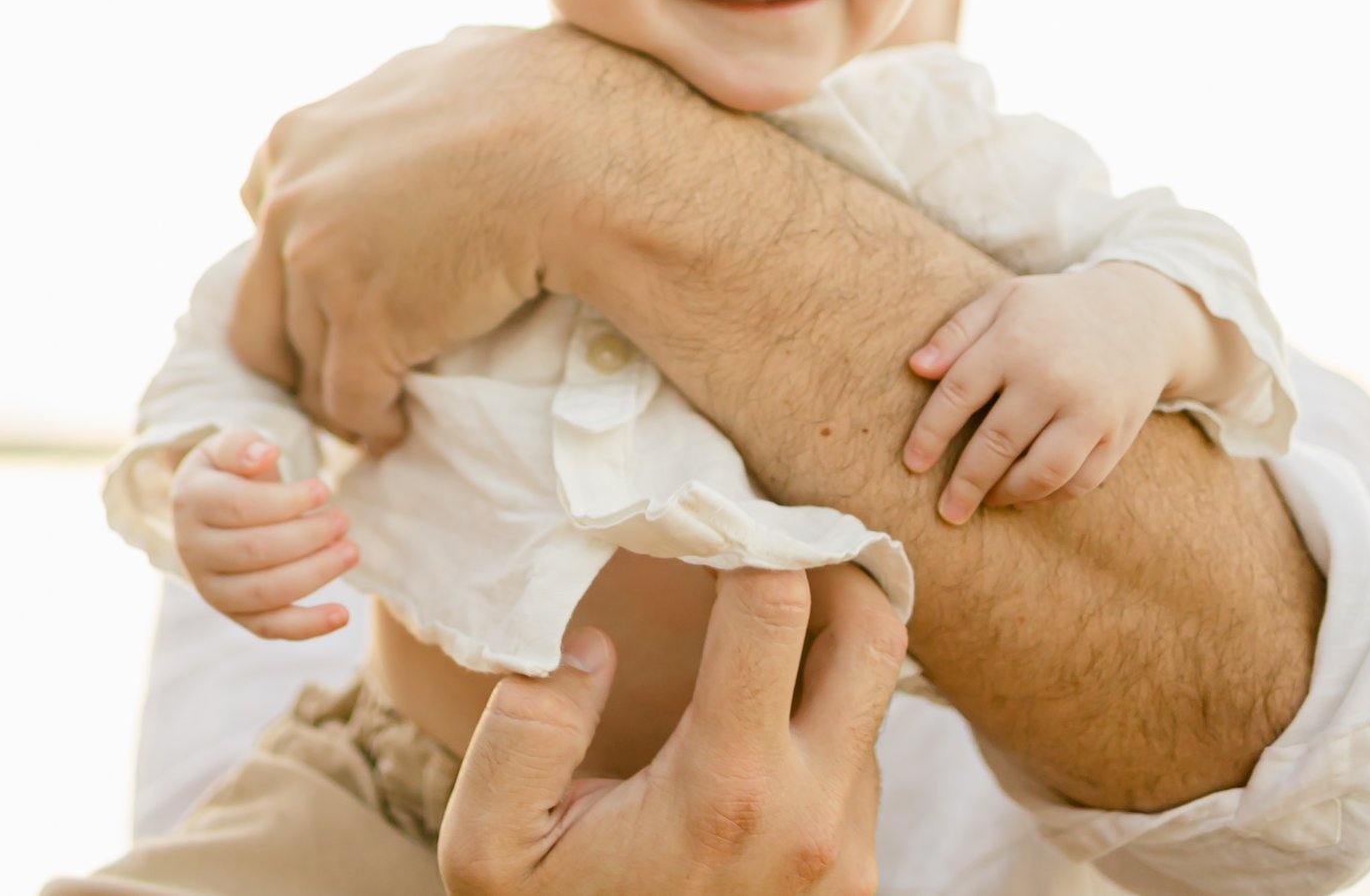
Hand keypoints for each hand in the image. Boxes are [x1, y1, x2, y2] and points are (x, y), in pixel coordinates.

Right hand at [169, 427, 356, 639]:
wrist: (208, 510)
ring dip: (314, 574)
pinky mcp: (232, 613)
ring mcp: (210, 587)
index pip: (241, 507)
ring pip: (264, 592)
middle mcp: (192, 550)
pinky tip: (343, 615)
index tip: (324, 489)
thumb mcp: (228, 446)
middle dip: (307, 537)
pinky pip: (269, 628)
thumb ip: (242, 445)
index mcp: (191, 502)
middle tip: (343, 521)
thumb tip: (266, 455)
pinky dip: (307, 626)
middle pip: (255, 551)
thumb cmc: (229, 472)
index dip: (287, 501)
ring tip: (350, 551)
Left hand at [228, 26, 608, 450]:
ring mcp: (320, 264)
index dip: (292, 273)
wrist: (572, 148)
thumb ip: (397, 99)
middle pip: (261, 306)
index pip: (262, 224)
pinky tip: (397, 428)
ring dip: (335, 394)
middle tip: (329, 379)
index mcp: (295, 140)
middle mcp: (291, 201)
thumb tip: (419, 79)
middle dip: (291, 352)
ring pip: (306, 360)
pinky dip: (372, 420)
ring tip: (370, 412)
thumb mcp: (433, 69)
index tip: (327, 300)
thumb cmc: (532, 97)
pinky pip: (352, 396)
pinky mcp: (367, 321)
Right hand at [437, 565, 904, 895]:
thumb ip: (526, 730)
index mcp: (725, 786)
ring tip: (752, 624)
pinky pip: (860, 766)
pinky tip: (756, 715)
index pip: (778, 605)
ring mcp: (845, 854)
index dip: (745, 533)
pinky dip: (821, 719)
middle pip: (877, 636)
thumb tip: (592, 640)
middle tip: (771, 537)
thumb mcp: (491, 845)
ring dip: (823, 652)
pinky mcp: (856, 883)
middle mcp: (810, 816)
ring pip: (872, 704)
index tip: (704, 511)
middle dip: (832, 566)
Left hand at [900, 264, 1203, 522]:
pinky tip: (1026, 495)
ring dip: (1008, 495)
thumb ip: (956, 332)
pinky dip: (1049, 497)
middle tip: (946, 511)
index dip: (930, 434)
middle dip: (966, 482)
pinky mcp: (1117, 435)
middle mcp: (1053, 379)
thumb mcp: (1003, 299)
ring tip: (986, 502)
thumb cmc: (1055, 309)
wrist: (1141, 315)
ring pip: (1042, 472)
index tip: (912, 464)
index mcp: (1015, 342)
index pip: (958, 394)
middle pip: (997, 442)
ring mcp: (1090, 411)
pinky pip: (1080, 481)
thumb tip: (916, 368)